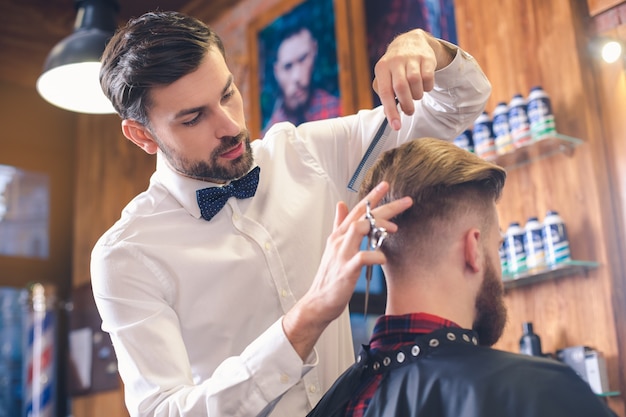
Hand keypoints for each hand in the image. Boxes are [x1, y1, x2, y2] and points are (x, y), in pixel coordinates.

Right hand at [282, 181, 412, 359]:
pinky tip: (383, 258)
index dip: (371, 197)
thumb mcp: (333, 246)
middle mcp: (339, 241)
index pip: (356, 210)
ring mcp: (342, 254)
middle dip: (385, 206)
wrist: (318, 302)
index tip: (386, 185)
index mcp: (338, 235)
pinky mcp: (346, 270)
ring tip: (394, 228)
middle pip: (362, 216)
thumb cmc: (330, 276)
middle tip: (406, 201)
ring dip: (378, 225)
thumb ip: (338, 224)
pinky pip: (362, 257)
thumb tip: (341, 204)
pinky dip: (376, 256)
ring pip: (359, 229)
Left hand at [372, 29, 454, 130]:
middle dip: (406, 105)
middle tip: (409, 111)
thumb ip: (385, 96)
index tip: (396, 126)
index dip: (391, 111)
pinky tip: (424, 86)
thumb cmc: (395, 68)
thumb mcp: (385, 78)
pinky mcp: (426, 57)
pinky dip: (427, 87)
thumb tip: (390, 115)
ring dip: (417, 96)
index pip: (385, 92)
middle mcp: (395, 61)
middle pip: (401, 87)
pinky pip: (428, 78)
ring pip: (415, 82)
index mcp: (382, 68)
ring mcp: (412, 58)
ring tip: (415, 96)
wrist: (410, 42)